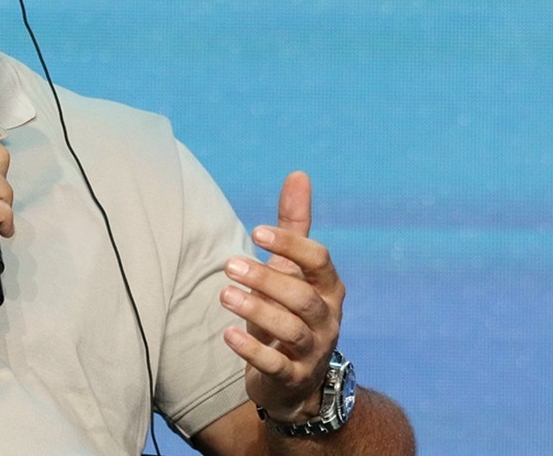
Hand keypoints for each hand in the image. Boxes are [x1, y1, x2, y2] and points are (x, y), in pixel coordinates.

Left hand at [220, 171, 345, 422]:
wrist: (296, 378)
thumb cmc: (291, 309)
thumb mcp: (294, 269)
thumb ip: (295, 225)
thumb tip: (298, 174)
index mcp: (327, 287)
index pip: (319, 261)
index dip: (291, 245)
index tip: (256, 232)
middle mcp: (326, 318)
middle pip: (302, 297)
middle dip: (267, 279)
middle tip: (229, 265)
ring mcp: (312, 350)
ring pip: (291, 330)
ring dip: (257, 311)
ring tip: (224, 294)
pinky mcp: (293, 377)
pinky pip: (276, 365)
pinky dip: (253, 351)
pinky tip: (228, 335)